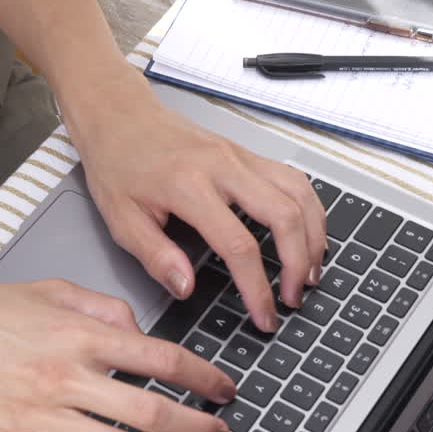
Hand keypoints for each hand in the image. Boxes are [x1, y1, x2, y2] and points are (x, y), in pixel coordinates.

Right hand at [0, 279, 235, 431]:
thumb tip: (141, 330)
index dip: (202, 377)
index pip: (160, 359)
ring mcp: (40, 418)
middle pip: (150, 411)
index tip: (223, 390)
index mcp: (79, 336)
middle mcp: (66, 378)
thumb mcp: (49, 289)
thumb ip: (102, 305)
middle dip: (196, 427)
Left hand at [74, 78, 326, 331]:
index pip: (239, 245)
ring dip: (313, 237)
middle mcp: (223, 166)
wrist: (120, 116)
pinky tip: (308, 234)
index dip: (258, 287)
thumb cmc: (119, 163)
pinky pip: (294, 179)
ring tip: (310, 272)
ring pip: (299, 194)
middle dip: (299, 263)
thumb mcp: (121, 219)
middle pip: (285, 216)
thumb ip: (156, 256)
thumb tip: (187, 287)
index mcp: (189, 185)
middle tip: (293, 298)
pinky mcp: (248, 154)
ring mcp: (241, 156)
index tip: (264, 316)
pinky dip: (310, 210)